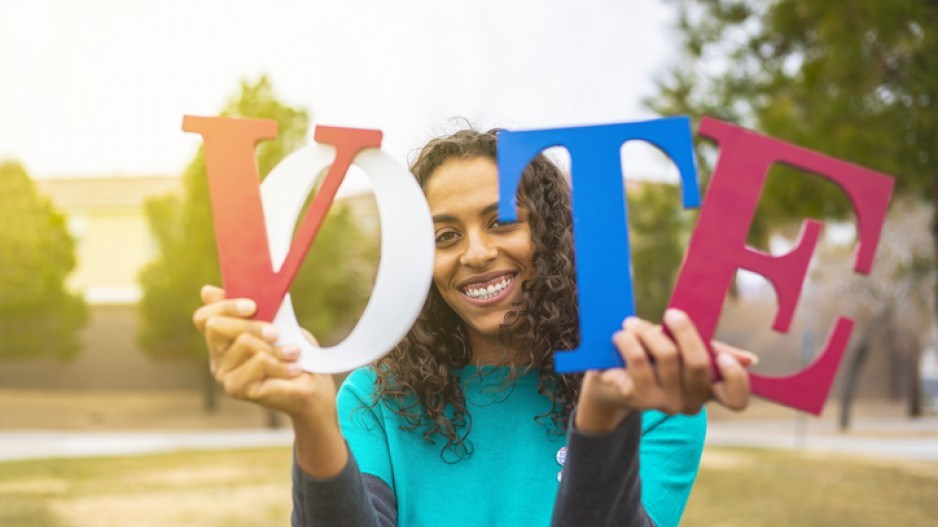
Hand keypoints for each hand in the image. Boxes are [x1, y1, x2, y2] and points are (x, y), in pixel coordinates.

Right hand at [192, 285, 335, 419]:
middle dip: (252, 325)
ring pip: (244, 343)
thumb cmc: (292, 350)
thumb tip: (207, 290)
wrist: (312, 384)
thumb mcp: (274, 322)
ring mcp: (224, 375)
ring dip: (275, 347)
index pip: (203, 317)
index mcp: (222, 338)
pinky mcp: (237, 389)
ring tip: (292, 354)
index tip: (253, 306)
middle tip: (276, 333)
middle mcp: (217, 357)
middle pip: (216, 326)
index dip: (225, 306)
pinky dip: (281, 362)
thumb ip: (249, 307)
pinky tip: (293, 368)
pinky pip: (259, 362)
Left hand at [576, 309, 752, 432]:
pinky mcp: (638, 398)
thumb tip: (750, 360)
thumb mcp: (682, 349)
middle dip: (684, 331)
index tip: (724, 356)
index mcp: (707, 389)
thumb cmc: (650, 356)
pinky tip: (621, 335)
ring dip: (647, 331)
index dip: (736, 379)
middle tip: (670, 313)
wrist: (607, 377)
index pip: (736, 399)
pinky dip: (629, 340)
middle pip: (699, 364)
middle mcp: (690, 402)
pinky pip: (639, 360)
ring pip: (667, 355)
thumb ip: (711, 350)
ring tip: (632, 324)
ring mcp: (665, 403)